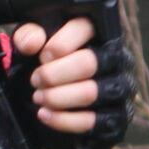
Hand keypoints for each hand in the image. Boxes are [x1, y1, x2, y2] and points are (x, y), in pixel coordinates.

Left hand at [11, 16, 135, 144]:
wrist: (54, 101)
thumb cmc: (47, 65)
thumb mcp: (32, 45)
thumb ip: (28, 36)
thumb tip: (32, 43)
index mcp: (97, 32)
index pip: (84, 28)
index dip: (58, 44)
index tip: (42, 56)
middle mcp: (116, 57)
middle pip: (88, 63)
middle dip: (53, 75)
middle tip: (35, 80)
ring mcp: (120, 87)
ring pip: (90, 93)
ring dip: (57, 97)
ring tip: (39, 97)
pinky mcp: (117, 116)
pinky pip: (91, 121)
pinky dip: (62, 120)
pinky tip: (44, 114)